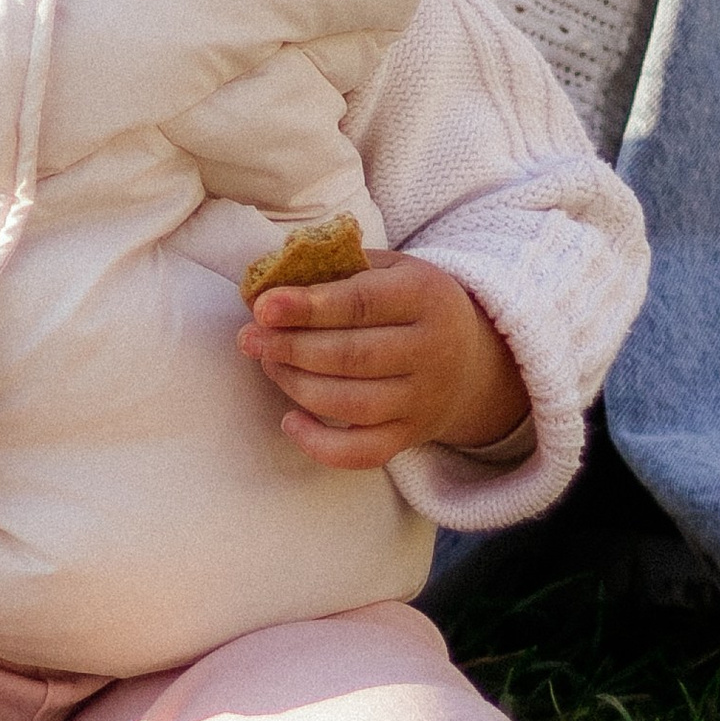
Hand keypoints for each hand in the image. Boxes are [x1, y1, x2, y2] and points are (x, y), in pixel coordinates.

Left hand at [238, 253, 529, 468]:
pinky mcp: (409, 437)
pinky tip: (290, 420)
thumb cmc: (409, 304)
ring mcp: (422, 399)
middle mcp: (431, 351)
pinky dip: (319, 445)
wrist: (470, 360)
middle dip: (291, 348)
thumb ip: (340, 267)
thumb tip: (274, 277)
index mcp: (426, 296)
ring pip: (351, 404)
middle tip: (249, 338)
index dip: (309, 305)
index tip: (263, 306)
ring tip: (268, 362)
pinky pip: (361, 453)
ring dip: (297, 385)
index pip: (362, 303)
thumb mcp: (391, 269)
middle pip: (352, 356)